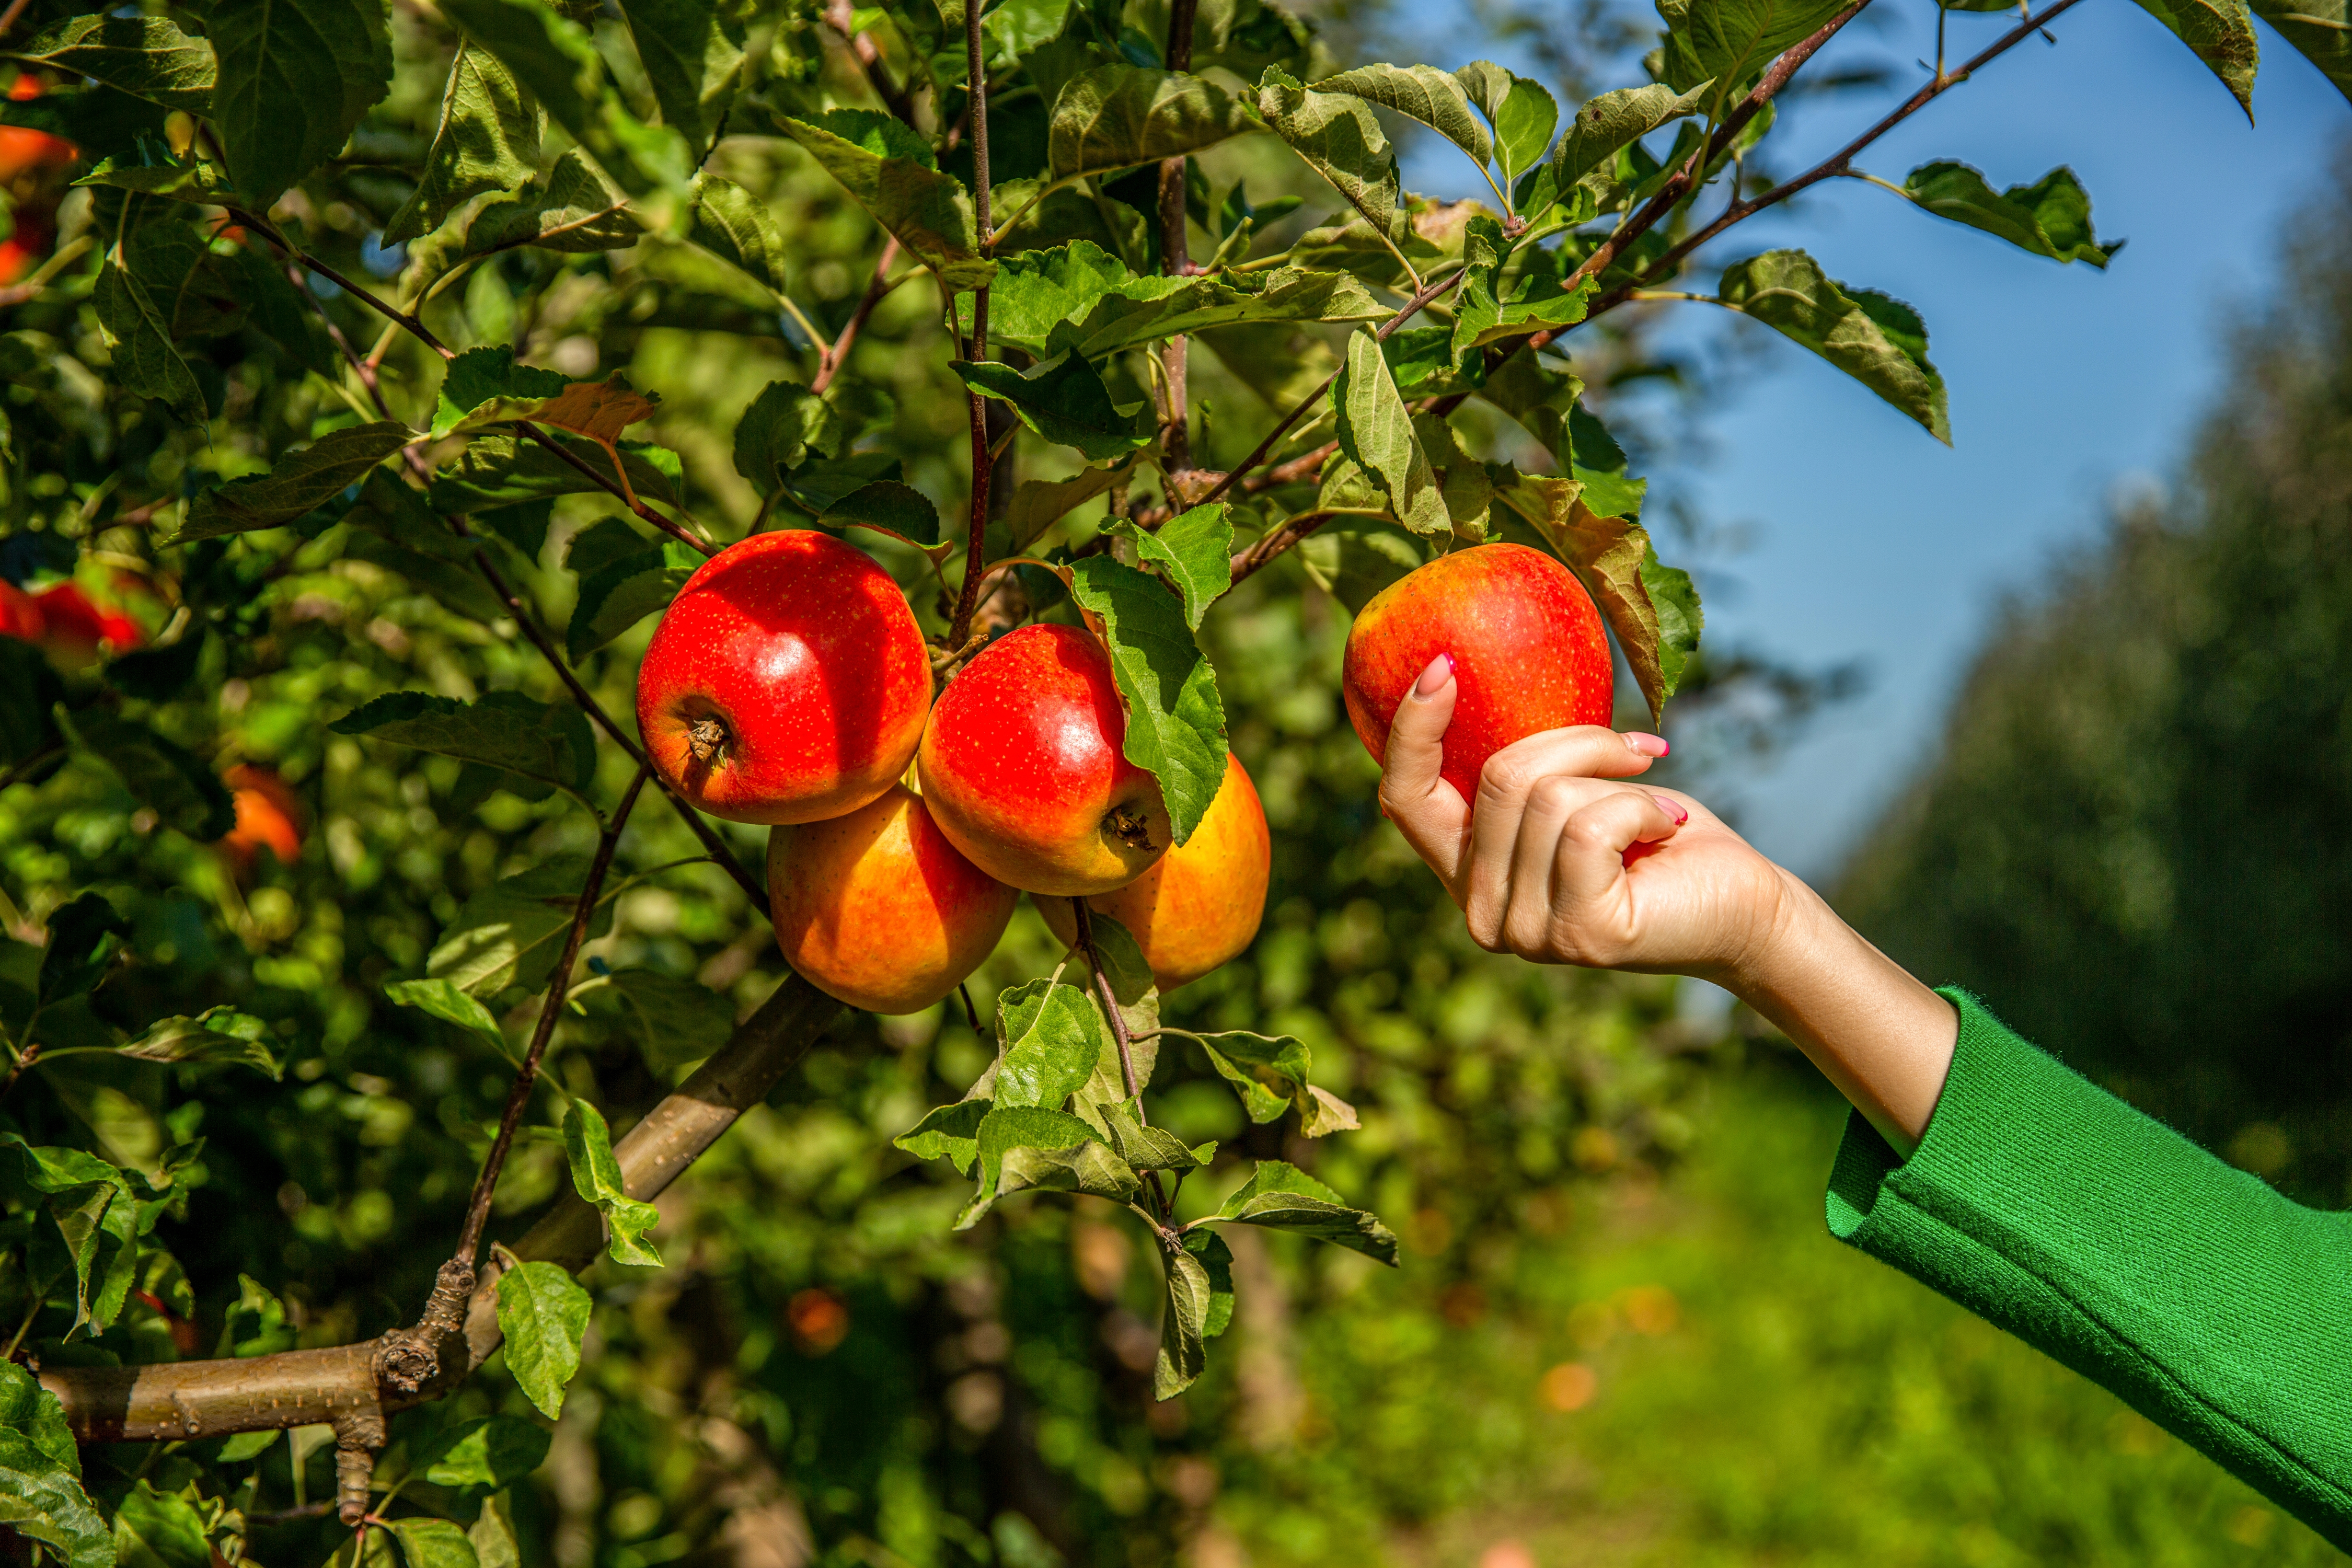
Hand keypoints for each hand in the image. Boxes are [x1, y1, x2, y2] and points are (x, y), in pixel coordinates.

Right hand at [1375, 652, 1958, 1149]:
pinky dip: (1641, 806)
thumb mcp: (1578, 786)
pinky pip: (1589, 827)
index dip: (1412, 728)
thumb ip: (1524, 767)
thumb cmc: (1659, 833)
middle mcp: (1481, 912)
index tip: (1444, 663)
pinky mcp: (1579, 935)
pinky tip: (1670, 829)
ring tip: (1658, 805)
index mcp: (1467, 872)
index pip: (1405, 798)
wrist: (1742, 906)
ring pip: (1545, 798)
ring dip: (1614, 775)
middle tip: (1635, 750)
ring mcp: (1525, 932)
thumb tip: (1462, 674)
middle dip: (1575, 741)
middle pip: (1497, 778)